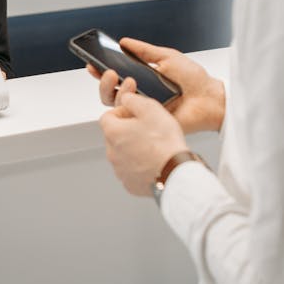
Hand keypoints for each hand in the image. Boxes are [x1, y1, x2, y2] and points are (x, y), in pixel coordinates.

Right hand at [92, 37, 224, 133]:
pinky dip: (126, 105)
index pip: (115, 77)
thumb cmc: (193, 79)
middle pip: (109, 92)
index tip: (92, 62)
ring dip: (113, 90)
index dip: (101, 71)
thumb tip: (124, 42)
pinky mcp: (147, 122)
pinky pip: (129, 117)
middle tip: (107, 71)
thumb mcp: (167, 57)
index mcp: (142, 80)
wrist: (209, 97)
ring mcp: (142, 110)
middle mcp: (139, 96)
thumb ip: (144, 50)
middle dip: (102, 81)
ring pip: (114, 105)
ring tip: (124, 79)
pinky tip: (133, 93)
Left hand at [100, 77, 187, 196]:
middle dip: (127, 131)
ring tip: (154, 147)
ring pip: (122, 154)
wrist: (175, 173)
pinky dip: (139, 166)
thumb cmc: (164, 142)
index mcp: (113, 132)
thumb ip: (133, 100)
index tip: (135, 114)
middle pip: (114, 136)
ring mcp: (120, 171)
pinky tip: (154, 162)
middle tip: (147, 130)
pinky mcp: (130, 184)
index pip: (107, 117)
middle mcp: (112, 153)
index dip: (122, 112)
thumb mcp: (151, 109)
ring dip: (133, 149)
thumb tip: (125, 98)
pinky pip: (131, 171)